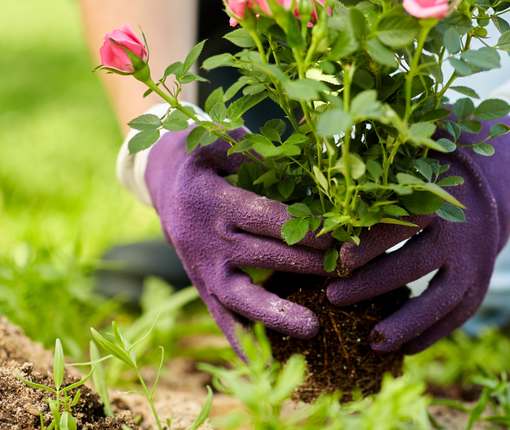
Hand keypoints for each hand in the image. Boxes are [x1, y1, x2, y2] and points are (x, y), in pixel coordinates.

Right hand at [144, 128, 334, 354]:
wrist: (162, 182)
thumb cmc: (204, 159)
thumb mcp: (218, 142)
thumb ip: (254, 154)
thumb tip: (295, 167)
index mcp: (212, 200)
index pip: (263, 217)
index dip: (300, 228)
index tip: (336, 237)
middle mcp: (205, 239)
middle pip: (260, 256)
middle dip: (306, 265)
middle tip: (347, 270)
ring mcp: (203, 269)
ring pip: (239, 297)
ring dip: (276, 314)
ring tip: (313, 329)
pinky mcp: (203, 288)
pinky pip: (223, 320)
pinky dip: (243, 343)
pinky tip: (268, 368)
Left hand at [326, 115, 509, 354]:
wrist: (493, 183)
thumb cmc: (434, 167)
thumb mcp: (416, 153)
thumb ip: (383, 154)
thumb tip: (336, 152)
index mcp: (439, 198)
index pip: (402, 223)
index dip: (371, 242)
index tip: (337, 258)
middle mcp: (461, 233)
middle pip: (415, 265)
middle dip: (372, 284)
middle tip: (333, 298)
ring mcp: (475, 262)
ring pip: (442, 300)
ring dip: (405, 323)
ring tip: (370, 342)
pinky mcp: (481, 282)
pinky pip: (459, 315)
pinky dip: (434, 335)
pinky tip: (404, 349)